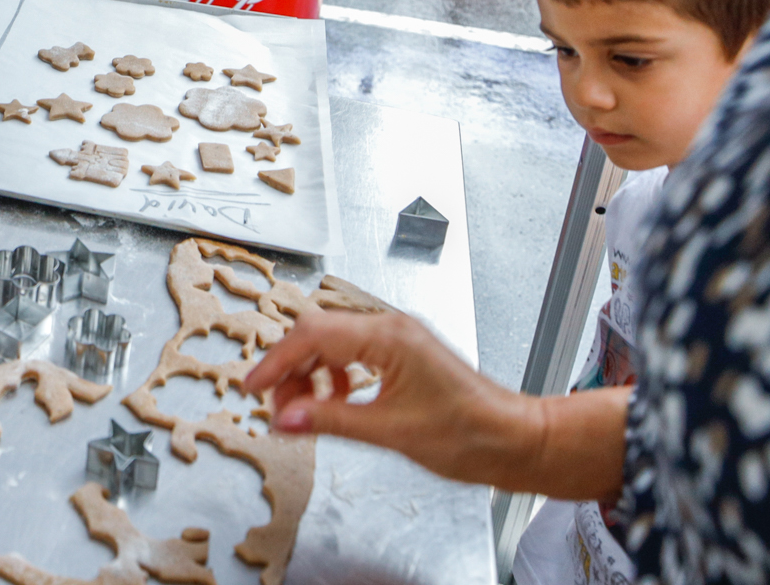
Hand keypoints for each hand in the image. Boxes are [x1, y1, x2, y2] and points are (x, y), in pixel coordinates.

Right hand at [243, 310, 541, 485]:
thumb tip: (284, 418)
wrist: (517, 441)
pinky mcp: (403, 354)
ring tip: (304, 411)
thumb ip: (330, 421)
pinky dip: (334, 378)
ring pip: (333, 344)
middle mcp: (392, 329)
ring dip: (311, 376)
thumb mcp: (389, 432)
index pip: (312, 335)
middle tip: (277, 408)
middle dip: (291, 371)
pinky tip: (336, 404)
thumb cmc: (471, 434)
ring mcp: (398, 339)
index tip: (253, 387)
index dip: (276, 362)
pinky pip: (353, 354)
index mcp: (388, 337)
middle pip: (318, 334)